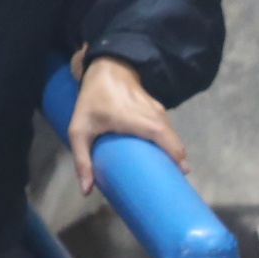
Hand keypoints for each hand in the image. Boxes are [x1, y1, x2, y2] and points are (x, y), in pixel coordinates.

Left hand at [68, 53, 188, 193]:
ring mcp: (160, 111)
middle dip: (177, 165)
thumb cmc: (92, 99)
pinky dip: (169, 142)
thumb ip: (82, 160)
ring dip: (174, 153)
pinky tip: (162, 153)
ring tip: (167, 172)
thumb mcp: (80, 130)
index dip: (178, 164)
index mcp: (142, 123)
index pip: (171, 145)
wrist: (106, 67)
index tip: (176, 182)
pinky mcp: (159, 109)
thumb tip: (86, 191)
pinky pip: (169, 129)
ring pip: (174, 136)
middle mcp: (157, 117)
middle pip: (176, 145)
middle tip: (168, 183)